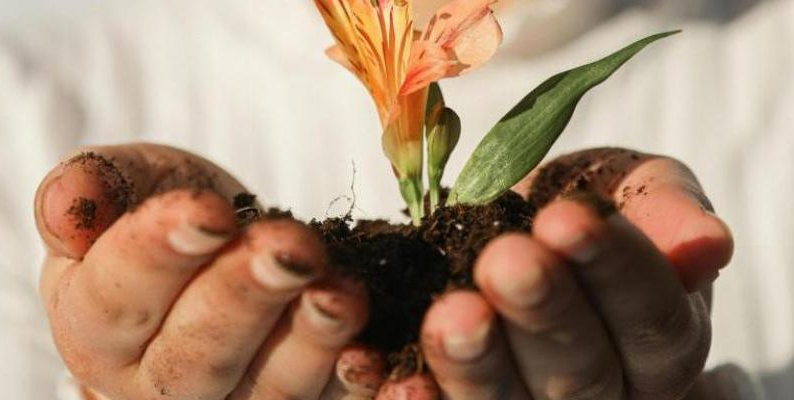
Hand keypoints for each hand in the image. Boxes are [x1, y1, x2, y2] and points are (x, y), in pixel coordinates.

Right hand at [35, 143, 370, 399]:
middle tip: (289, 249)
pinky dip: (351, 384)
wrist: (222, 243)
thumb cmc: (168, 208)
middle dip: (245, 298)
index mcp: (97, 326)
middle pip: (197, 355)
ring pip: (268, 391)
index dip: (161, 252)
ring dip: (310, 343)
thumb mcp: (129, 184)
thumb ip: (97, 188)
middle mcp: (158, 382)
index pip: (119, 296)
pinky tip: (373, 354)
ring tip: (341, 293)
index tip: (207, 210)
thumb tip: (70, 207)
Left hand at [375, 148, 733, 398]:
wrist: (515, 235)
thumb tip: (707, 244)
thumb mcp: (629, 187)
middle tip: (506, 263)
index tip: (567, 218)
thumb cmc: (582, 207)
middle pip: (586, 369)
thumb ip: (663, 208)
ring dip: (478, 364)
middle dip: (544, 313)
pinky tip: (399, 383)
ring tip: (450, 315)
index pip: (652, 314)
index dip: (614, 267)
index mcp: (658, 338)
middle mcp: (607, 389)